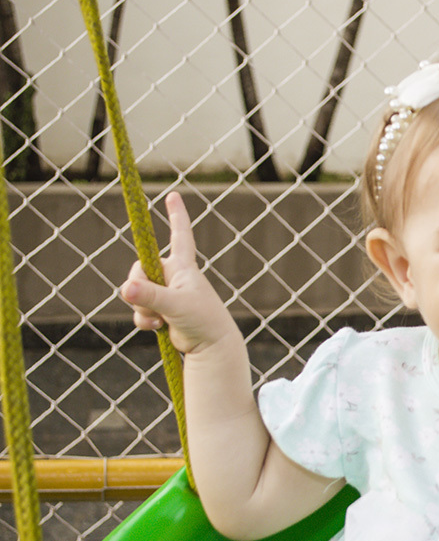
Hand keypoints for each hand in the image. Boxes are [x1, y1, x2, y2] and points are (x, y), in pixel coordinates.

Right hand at [120, 192, 236, 354]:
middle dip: (139, 289)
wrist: (210, 346)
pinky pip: (138, 310)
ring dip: (142, 309)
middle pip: (139, 270)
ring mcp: (166, 293)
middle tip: (155, 304)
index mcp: (183, 266)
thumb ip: (150, 296)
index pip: (180, 234)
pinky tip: (159, 327)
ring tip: (163, 319)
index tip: (174, 195)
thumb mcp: (175, 305)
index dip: (176, 215)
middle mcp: (173, 276)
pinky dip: (143, 320)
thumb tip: (126, 289)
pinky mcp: (161, 310)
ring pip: (136, 293)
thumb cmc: (202, 319)